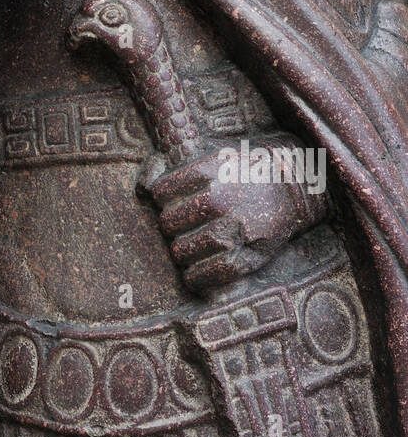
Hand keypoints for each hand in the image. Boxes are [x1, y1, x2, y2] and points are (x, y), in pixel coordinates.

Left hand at [139, 134, 326, 293]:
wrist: (293, 185)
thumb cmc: (246, 172)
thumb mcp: (216, 158)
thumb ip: (180, 171)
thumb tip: (142, 187)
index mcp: (208, 171)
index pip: (162, 191)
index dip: (162, 200)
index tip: (170, 203)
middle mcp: (219, 198)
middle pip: (170, 223)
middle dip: (170, 228)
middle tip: (178, 229)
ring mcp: (235, 227)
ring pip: (186, 250)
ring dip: (179, 254)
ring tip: (184, 251)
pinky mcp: (250, 253)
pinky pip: (212, 273)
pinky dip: (198, 278)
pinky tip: (194, 274)